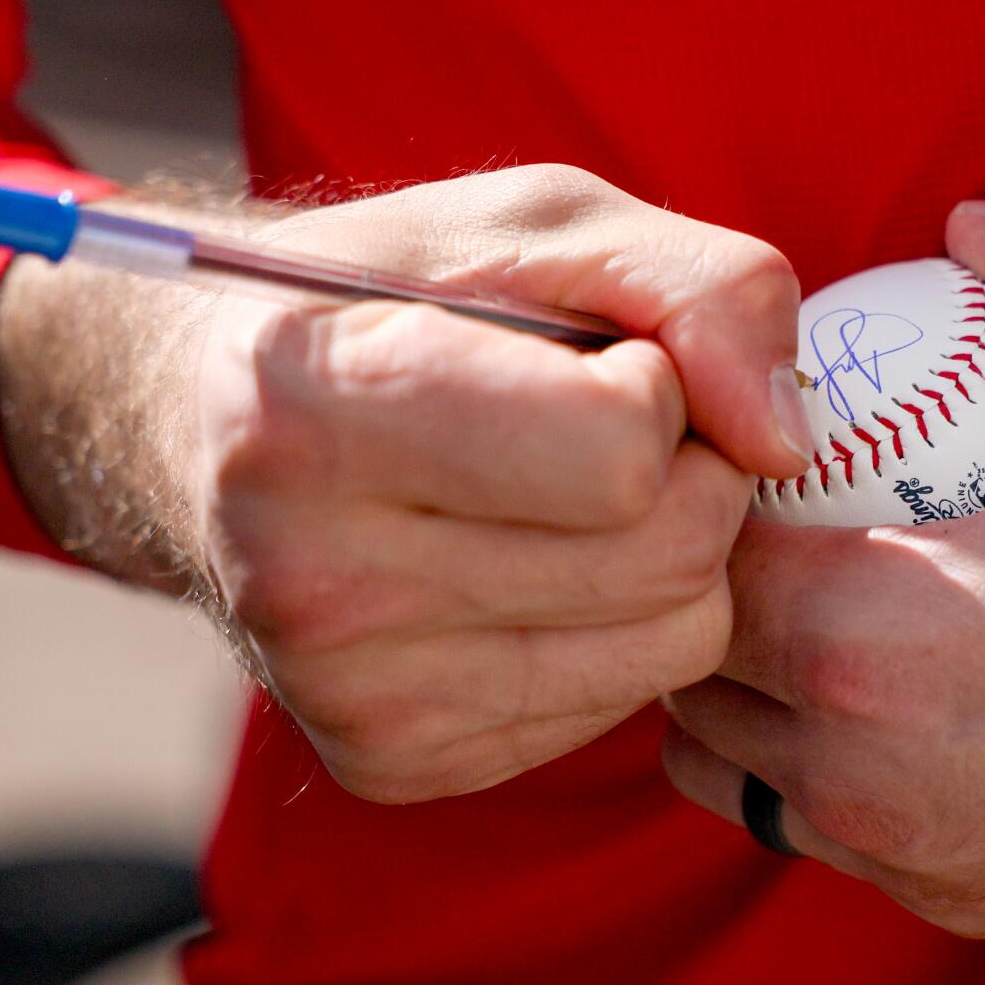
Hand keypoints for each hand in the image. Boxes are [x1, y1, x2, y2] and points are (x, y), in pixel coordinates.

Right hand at [0, 165, 812, 801]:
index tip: (593, 361)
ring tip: (560, 495)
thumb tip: (788, 441)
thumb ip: (700, 287)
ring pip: (670, 646)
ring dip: (665, 556)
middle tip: (602, 430)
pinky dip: (610, 629)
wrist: (196, 426)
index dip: (655, 388)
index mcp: (313, 404)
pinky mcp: (390, 762)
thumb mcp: (542, 222)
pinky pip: (620, 705)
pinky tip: (521, 568)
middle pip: (666, 560)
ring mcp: (345, 691)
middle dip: (688, 476)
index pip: (621, 455)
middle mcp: (308, 573)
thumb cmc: (386, 298)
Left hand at [661, 194, 984, 972]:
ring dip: (740, 685)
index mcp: (877, 632)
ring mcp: (901, 855)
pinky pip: (813, 831)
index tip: (760, 453)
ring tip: (810, 616)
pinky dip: (807, 767)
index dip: (706, 490)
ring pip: (731, 762)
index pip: (701, 554)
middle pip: (693, 663)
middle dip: (704, 583)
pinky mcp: (952, 910)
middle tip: (774, 523)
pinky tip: (885, 708)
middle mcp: (859, 766)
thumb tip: (977, 224)